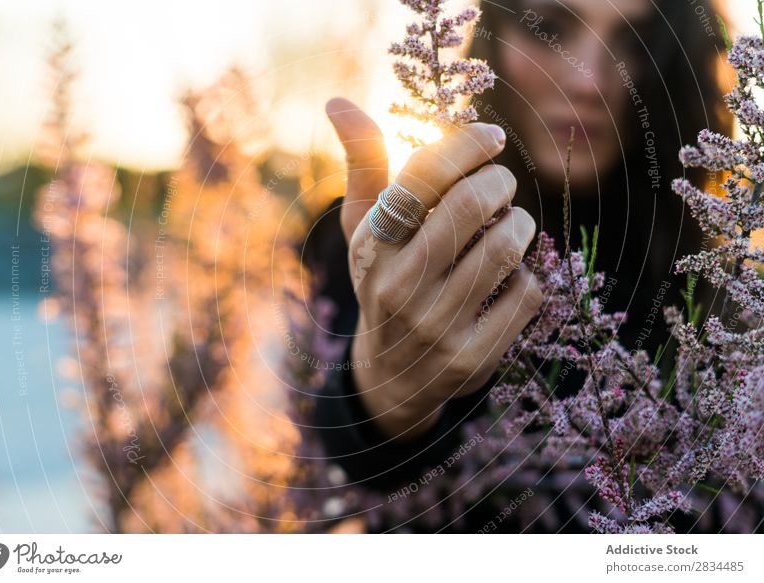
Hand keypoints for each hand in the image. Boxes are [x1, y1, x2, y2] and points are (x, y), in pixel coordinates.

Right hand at [325, 97, 542, 440]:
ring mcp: (437, 327)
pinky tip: (508, 275)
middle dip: (500, 180)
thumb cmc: (382, 283)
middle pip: (472, 205)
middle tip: (502, 182)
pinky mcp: (474, 358)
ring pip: (505, 248)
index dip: (464, 144)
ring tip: (511, 224)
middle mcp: (399, 288)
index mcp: (372, 248)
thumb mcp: (364, 230)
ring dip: (520, 223)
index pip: (420, 177)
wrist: (391, 377)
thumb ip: (363, 166)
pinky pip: (526, 293)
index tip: (492, 136)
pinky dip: (527, 273)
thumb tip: (338, 102)